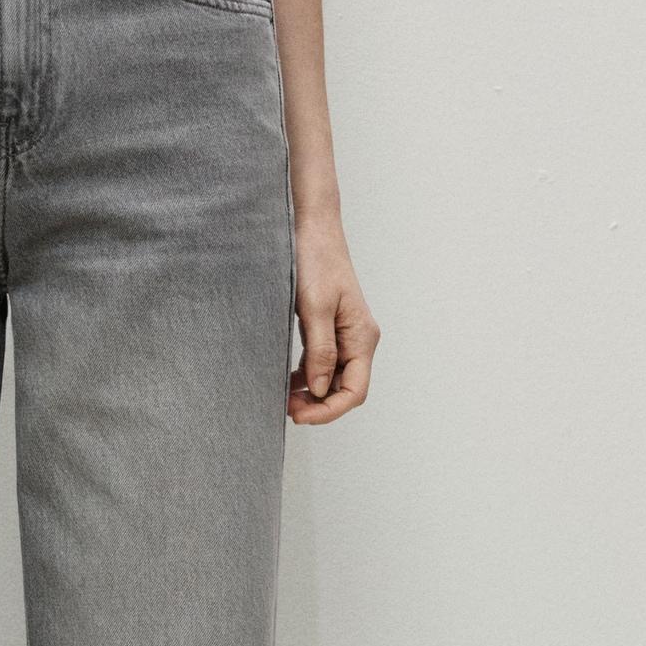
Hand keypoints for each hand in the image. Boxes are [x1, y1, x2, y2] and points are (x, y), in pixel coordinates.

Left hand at [288, 213, 380, 425]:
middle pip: (344, 390)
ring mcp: (344, 336)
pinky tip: (286, 381)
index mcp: (362, 337)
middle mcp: (358, 340)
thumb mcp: (314, 308)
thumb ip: (319, 351)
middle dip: (318, 405)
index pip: (355, 391)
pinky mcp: (329, 330)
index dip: (329, 410)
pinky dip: (305, 377)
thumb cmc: (316, 261)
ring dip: (310, 394)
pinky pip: (321, 364)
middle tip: (286, 408)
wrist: (312, 230)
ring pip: (331, 380)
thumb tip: (318, 389)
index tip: (300, 415)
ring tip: (283, 397)